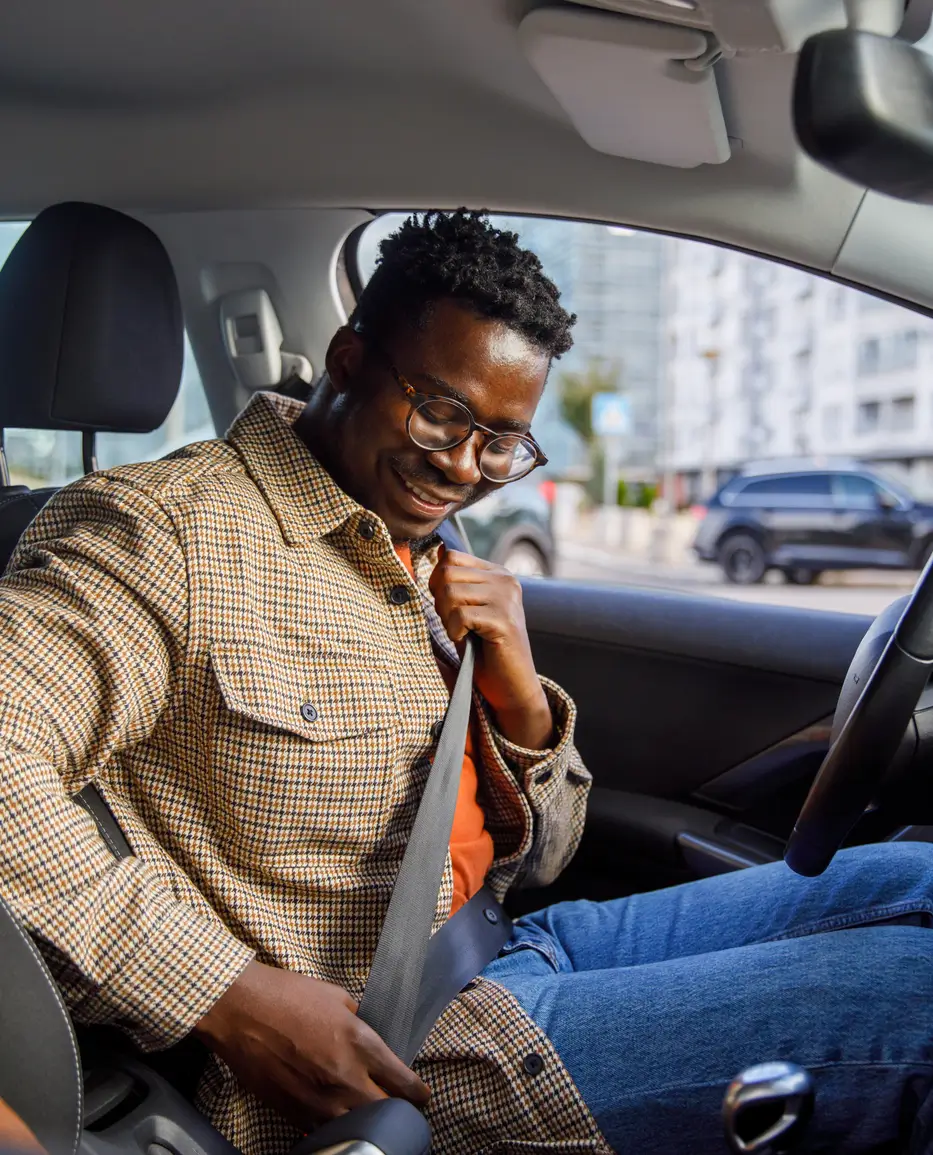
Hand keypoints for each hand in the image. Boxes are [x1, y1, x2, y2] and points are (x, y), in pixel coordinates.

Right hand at [194, 961, 429, 1129]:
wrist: (241, 1011)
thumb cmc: (288, 995)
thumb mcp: (336, 997)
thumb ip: (359, 1023)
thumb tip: (369, 1038)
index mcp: (361, 1044)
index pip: (403, 1081)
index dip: (418, 1093)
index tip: (423, 1096)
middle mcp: (345, 1078)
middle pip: (386, 1111)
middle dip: (399, 1111)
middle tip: (403, 1109)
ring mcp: (319, 1102)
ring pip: (358, 1126)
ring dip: (367, 1121)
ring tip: (372, 1117)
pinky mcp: (294, 1113)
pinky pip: (326, 1130)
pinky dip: (337, 1125)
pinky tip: (338, 1117)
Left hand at [429, 546, 553, 748]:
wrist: (510, 686)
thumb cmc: (483, 651)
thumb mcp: (466, 609)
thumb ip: (456, 581)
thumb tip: (438, 549)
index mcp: (497, 573)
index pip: (451, 557)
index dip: (438, 582)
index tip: (448, 607)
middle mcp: (506, 580)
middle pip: (447, 573)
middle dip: (440, 602)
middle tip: (454, 624)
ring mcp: (507, 598)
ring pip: (451, 593)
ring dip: (447, 618)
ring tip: (462, 633)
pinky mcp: (504, 620)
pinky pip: (460, 616)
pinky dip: (454, 632)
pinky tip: (467, 641)